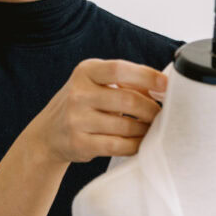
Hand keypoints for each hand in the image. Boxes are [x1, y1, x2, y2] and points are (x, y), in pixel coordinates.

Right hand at [20, 58, 166, 166]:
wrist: (48, 134)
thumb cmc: (83, 105)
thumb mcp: (97, 84)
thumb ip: (127, 83)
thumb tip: (163, 89)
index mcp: (85, 71)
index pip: (120, 69)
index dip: (147, 77)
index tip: (166, 86)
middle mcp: (78, 93)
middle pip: (128, 100)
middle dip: (151, 109)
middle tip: (161, 116)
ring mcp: (76, 119)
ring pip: (126, 125)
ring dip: (145, 129)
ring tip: (150, 129)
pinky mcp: (79, 143)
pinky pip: (118, 145)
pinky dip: (134, 145)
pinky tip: (139, 143)